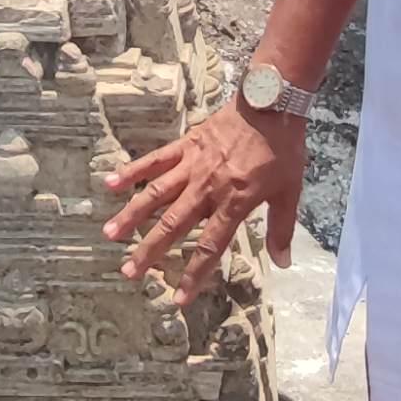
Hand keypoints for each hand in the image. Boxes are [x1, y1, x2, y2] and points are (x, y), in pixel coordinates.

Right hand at [103, 101, 305, 302]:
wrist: (271, 102)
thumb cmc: (283, 149)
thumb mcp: (290, 191)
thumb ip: (281, 228)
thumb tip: (282, 262)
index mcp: (234, 202)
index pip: (210, 246)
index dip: (193, 275)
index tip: (178, 298)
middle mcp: (207, 188)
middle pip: (174, 225)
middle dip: (150, 251)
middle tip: (129, 271)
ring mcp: (192, 165)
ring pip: (156, 194)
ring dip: (132, 216)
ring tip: (110, 234)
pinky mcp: (185, 146)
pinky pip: (155, 161)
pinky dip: (133, 171)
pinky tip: (110, 183)